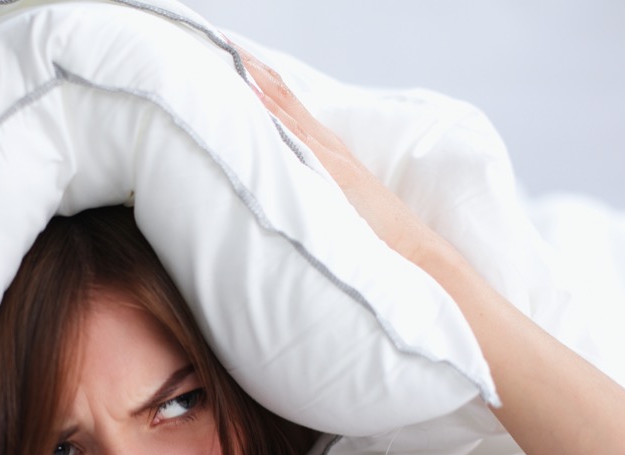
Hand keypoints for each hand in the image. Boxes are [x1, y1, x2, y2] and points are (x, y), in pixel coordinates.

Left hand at [236, 47, 448, 268]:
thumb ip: (304, 186)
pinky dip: (271, 110)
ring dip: (255, 78)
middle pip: (281, 92)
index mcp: (321, 147)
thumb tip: (271, 185)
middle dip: (250, 66)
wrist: (407, 245)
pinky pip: (294, 133)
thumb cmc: (367, 231)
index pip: (283, 100)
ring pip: (284, 105)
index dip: (256, 76)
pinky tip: (249, 93)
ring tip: (225, 53)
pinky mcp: (331, 170)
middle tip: (217, 39)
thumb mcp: (328, 200)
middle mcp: (324, 142)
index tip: (226, 55)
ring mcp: (327, 154)